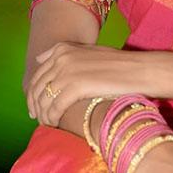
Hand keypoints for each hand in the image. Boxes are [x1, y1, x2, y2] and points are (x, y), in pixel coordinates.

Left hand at [26, 42, 146, 126]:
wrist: (138, 70)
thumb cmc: (117, 63)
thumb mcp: (87, 51)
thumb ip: (64, 53)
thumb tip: (40, 58)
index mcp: (63, 49)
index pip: (38, 74)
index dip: (33, 92)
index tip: (35, 105)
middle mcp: (61, 58)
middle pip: (37, 87)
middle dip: (35, 105)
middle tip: (38, 118)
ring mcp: (67, 71)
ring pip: (44, 99)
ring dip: (43, 114)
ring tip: (48, 123)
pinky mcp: (75, 86)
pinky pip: (55, 107)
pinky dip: (52, 118)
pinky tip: (55, 124)